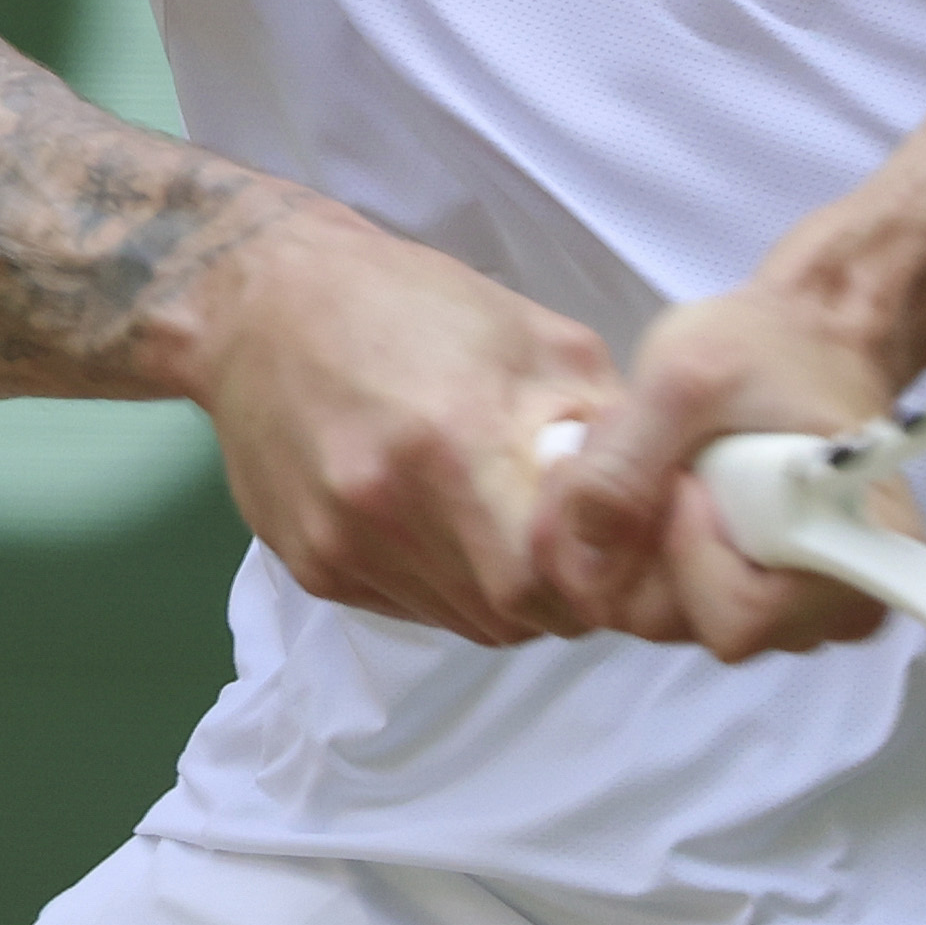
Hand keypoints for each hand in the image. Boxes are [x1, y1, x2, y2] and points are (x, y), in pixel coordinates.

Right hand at [183, 208, 622, 646]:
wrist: (262, 302)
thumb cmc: (407, 301)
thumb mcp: (532, 334)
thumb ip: (600, 421)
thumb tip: (664, 495)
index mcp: (456, 439)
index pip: (555, 578)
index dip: (596, 576)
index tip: (608, 545)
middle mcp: (390, 504)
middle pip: (512, 614)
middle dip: (559, 593)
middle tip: (568, 543)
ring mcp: (343, 543)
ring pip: (463, 622)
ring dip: (501, 594)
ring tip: (501, 524)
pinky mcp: (311, 565)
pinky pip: (408, 608)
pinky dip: (443, 584)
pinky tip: (440, 523)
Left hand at [528, 284, 905, 658]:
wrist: (805, 330)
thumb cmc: (765, 343)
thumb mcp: (684, 379)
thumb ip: (623, 467)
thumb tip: (581, 566)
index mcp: (859, 556)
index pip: (739, 617)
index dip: (685, 552)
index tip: (682, 473)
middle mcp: (838, 605)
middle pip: (696, 625)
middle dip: (644, 540)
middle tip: (651, 452)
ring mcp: (796, 609)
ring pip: (676, 617)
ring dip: (639, 540)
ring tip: (659, 458)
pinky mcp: (757, 594)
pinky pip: (675, 600)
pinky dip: (649, 547)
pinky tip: (660, 486)